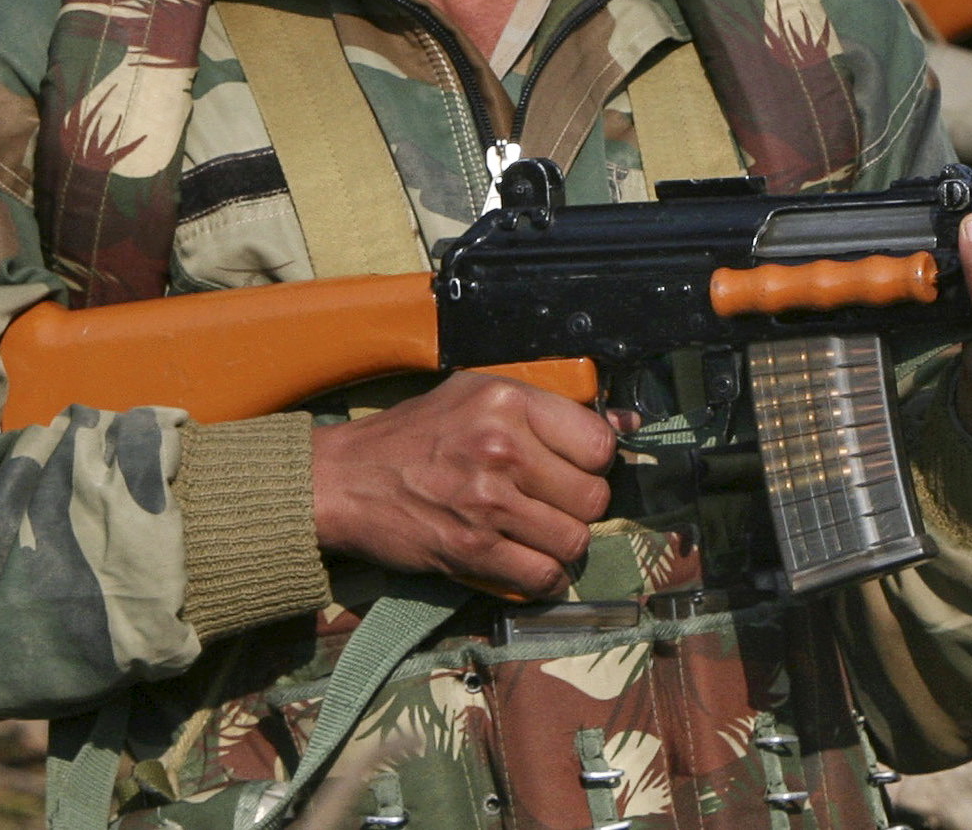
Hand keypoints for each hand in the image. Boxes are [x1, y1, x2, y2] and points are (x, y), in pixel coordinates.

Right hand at [308, 370, 621, 599]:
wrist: (346, 479)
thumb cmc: (416, 434)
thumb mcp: (477, 395)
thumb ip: (545, 407)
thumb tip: (624, 426)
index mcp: (509, 400)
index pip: (599, 443)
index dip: (595, 461)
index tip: (576, 467)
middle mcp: (504, 448)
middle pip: (594, 497)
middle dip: (579, 506)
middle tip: (552, 503)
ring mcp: (488, 502)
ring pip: (574, 540)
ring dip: (562, 544)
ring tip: (538, 532)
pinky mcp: (472, 550)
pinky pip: (542, 576)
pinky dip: (542, 576)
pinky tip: (526, 560)